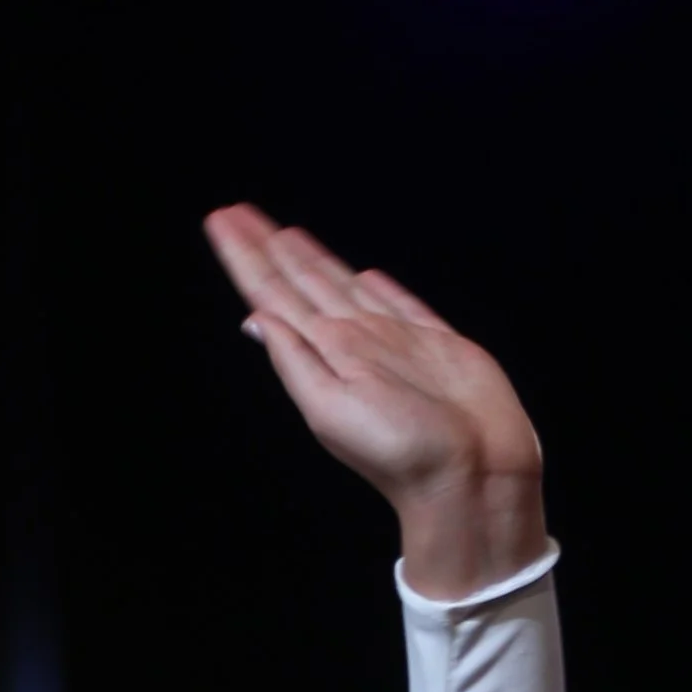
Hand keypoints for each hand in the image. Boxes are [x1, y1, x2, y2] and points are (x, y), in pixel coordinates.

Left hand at [203, 205, 549, 599]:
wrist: (471, 476)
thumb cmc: (403, 453)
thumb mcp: (331, 408)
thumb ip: (296, 361)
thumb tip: (255, 319)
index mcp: (324, 355)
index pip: (274, 296)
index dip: (247, 258)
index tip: (220, 223)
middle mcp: (353, 342)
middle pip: (300, 283)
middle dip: (267, 249)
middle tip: (235, 215)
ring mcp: (394, 341)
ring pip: (343, 285)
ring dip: (310, 259)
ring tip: (282, 235)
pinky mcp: (438, 343)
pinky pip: (401, 303)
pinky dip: (379, 287)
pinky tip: (361, 275)